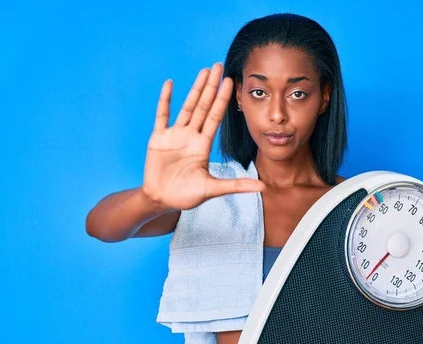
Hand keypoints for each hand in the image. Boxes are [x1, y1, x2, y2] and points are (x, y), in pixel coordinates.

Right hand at [141, 63, 265, 210]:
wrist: (161, 201)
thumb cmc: (186, 196)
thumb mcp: (212, 190)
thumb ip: (236, 185)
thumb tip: (264, 187)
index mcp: (203, 145)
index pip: (215, 117)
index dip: (222, 99)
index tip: (230, 81)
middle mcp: (190, 136)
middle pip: (203, 106)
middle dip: (211, 86)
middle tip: (219, 65)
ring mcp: (174, 135)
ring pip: (187, 107)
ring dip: (194, 89)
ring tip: (203, 70)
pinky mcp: (158, 138)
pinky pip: (162, 115)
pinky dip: (165, 100)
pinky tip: (169, 84)